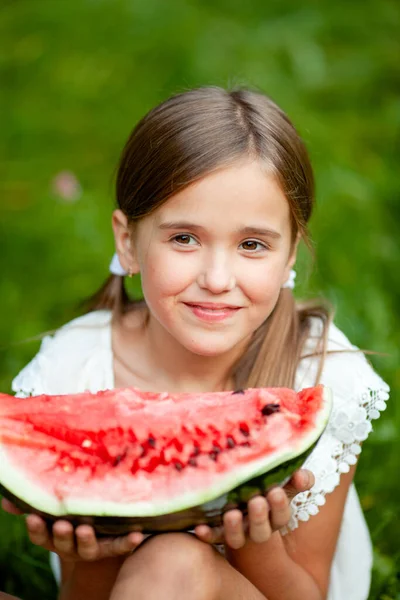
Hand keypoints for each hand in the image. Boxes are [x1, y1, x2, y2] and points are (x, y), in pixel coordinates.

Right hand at [1, 497, 144, 560]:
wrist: (103, 530)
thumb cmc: (73, 511)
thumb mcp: (53, 506)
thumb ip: (33, 500)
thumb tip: (7, 499)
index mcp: (55, 534)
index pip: (40, 534)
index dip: (36, 527)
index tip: (33, 517)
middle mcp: (72, 544)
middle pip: (64, 543)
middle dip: (62, 535)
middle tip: (62, 524)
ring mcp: (94, 547)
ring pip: (89, 548)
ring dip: (87, 540)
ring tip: (86, 529)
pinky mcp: (115, 545)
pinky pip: (120, 546)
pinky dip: (128, 542)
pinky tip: (137, 534)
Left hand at [194, 468, 314, 548]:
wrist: (242, 503)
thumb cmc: (266, 489)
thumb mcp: (283, 484)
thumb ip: (295, 480)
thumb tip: (304, 476)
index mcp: (275, 517)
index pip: (281, 515)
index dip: (280, 505)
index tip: (276, 491)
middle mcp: (257, 528)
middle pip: (261, 530)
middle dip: (259, 517)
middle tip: (256, 501)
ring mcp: (237, 532)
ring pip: (237, 537)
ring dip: (234, 528)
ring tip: (231, 514)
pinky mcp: (217, 533)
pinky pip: (212, 537)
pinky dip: (207, 534)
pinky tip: (199, 527)